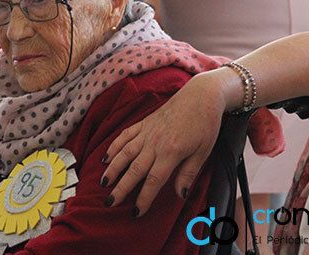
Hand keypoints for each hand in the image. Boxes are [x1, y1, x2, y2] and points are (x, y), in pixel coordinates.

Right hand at [100, 72, 225, 215]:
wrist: (201, 95)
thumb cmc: (205, 124)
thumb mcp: (203, 151)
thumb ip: (189, 173)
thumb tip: (179, 195)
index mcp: (171, 152)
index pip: (154, 180)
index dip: (144, 198)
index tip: (136, 212)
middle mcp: (155, 142)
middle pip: (135, 169)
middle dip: (121, 187)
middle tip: (109, 203)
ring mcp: (147, 131)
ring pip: (125, 152)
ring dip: (113, 168)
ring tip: (103, 182)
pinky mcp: (144, 122)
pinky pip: (125, 135)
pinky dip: (114, 145)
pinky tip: (106, 156)